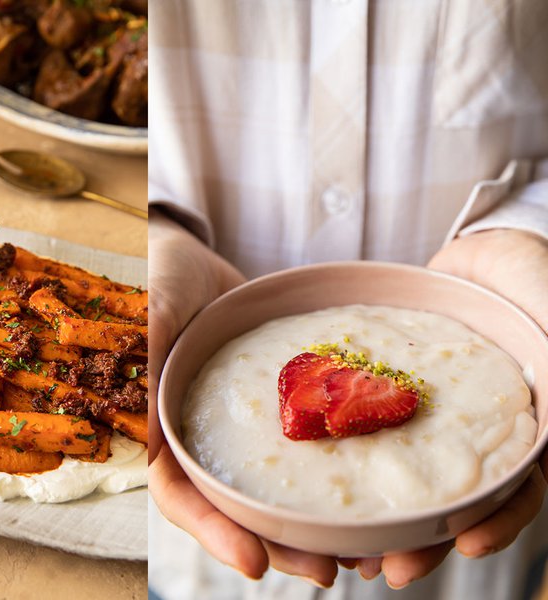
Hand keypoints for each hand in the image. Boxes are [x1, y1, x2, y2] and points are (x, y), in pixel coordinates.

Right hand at [148, 211, 340, 585]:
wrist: (194, 260)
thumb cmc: (162, 276)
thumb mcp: (153, 304)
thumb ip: (150, 345)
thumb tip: (146, 422)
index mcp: (160, 427)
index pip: (178, 494)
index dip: (213, 531)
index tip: (256, 561)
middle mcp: (201, 439)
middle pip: (235, 509)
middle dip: (278, 545)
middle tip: (327, 569)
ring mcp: (239, 430)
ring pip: (273, 493)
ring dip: (312, 527)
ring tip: (363, 552)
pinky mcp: (275, 412)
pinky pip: (305, 451)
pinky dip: (333, 477)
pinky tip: (373, 492)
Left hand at [353, 229, 547, 586]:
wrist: (497, 250)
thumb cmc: (543, 290)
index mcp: (527, 435)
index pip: (518, 496)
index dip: (496, 527)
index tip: (467, 545)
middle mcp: (478, 434)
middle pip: (454, 499)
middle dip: (422, 537)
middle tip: (383, 568)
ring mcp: (433, 414)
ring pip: (406, 472)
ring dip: (380, 510)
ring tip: (345, 544)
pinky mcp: (396, 388)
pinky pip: (368, 421)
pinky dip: (350, 445)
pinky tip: (323, 463)